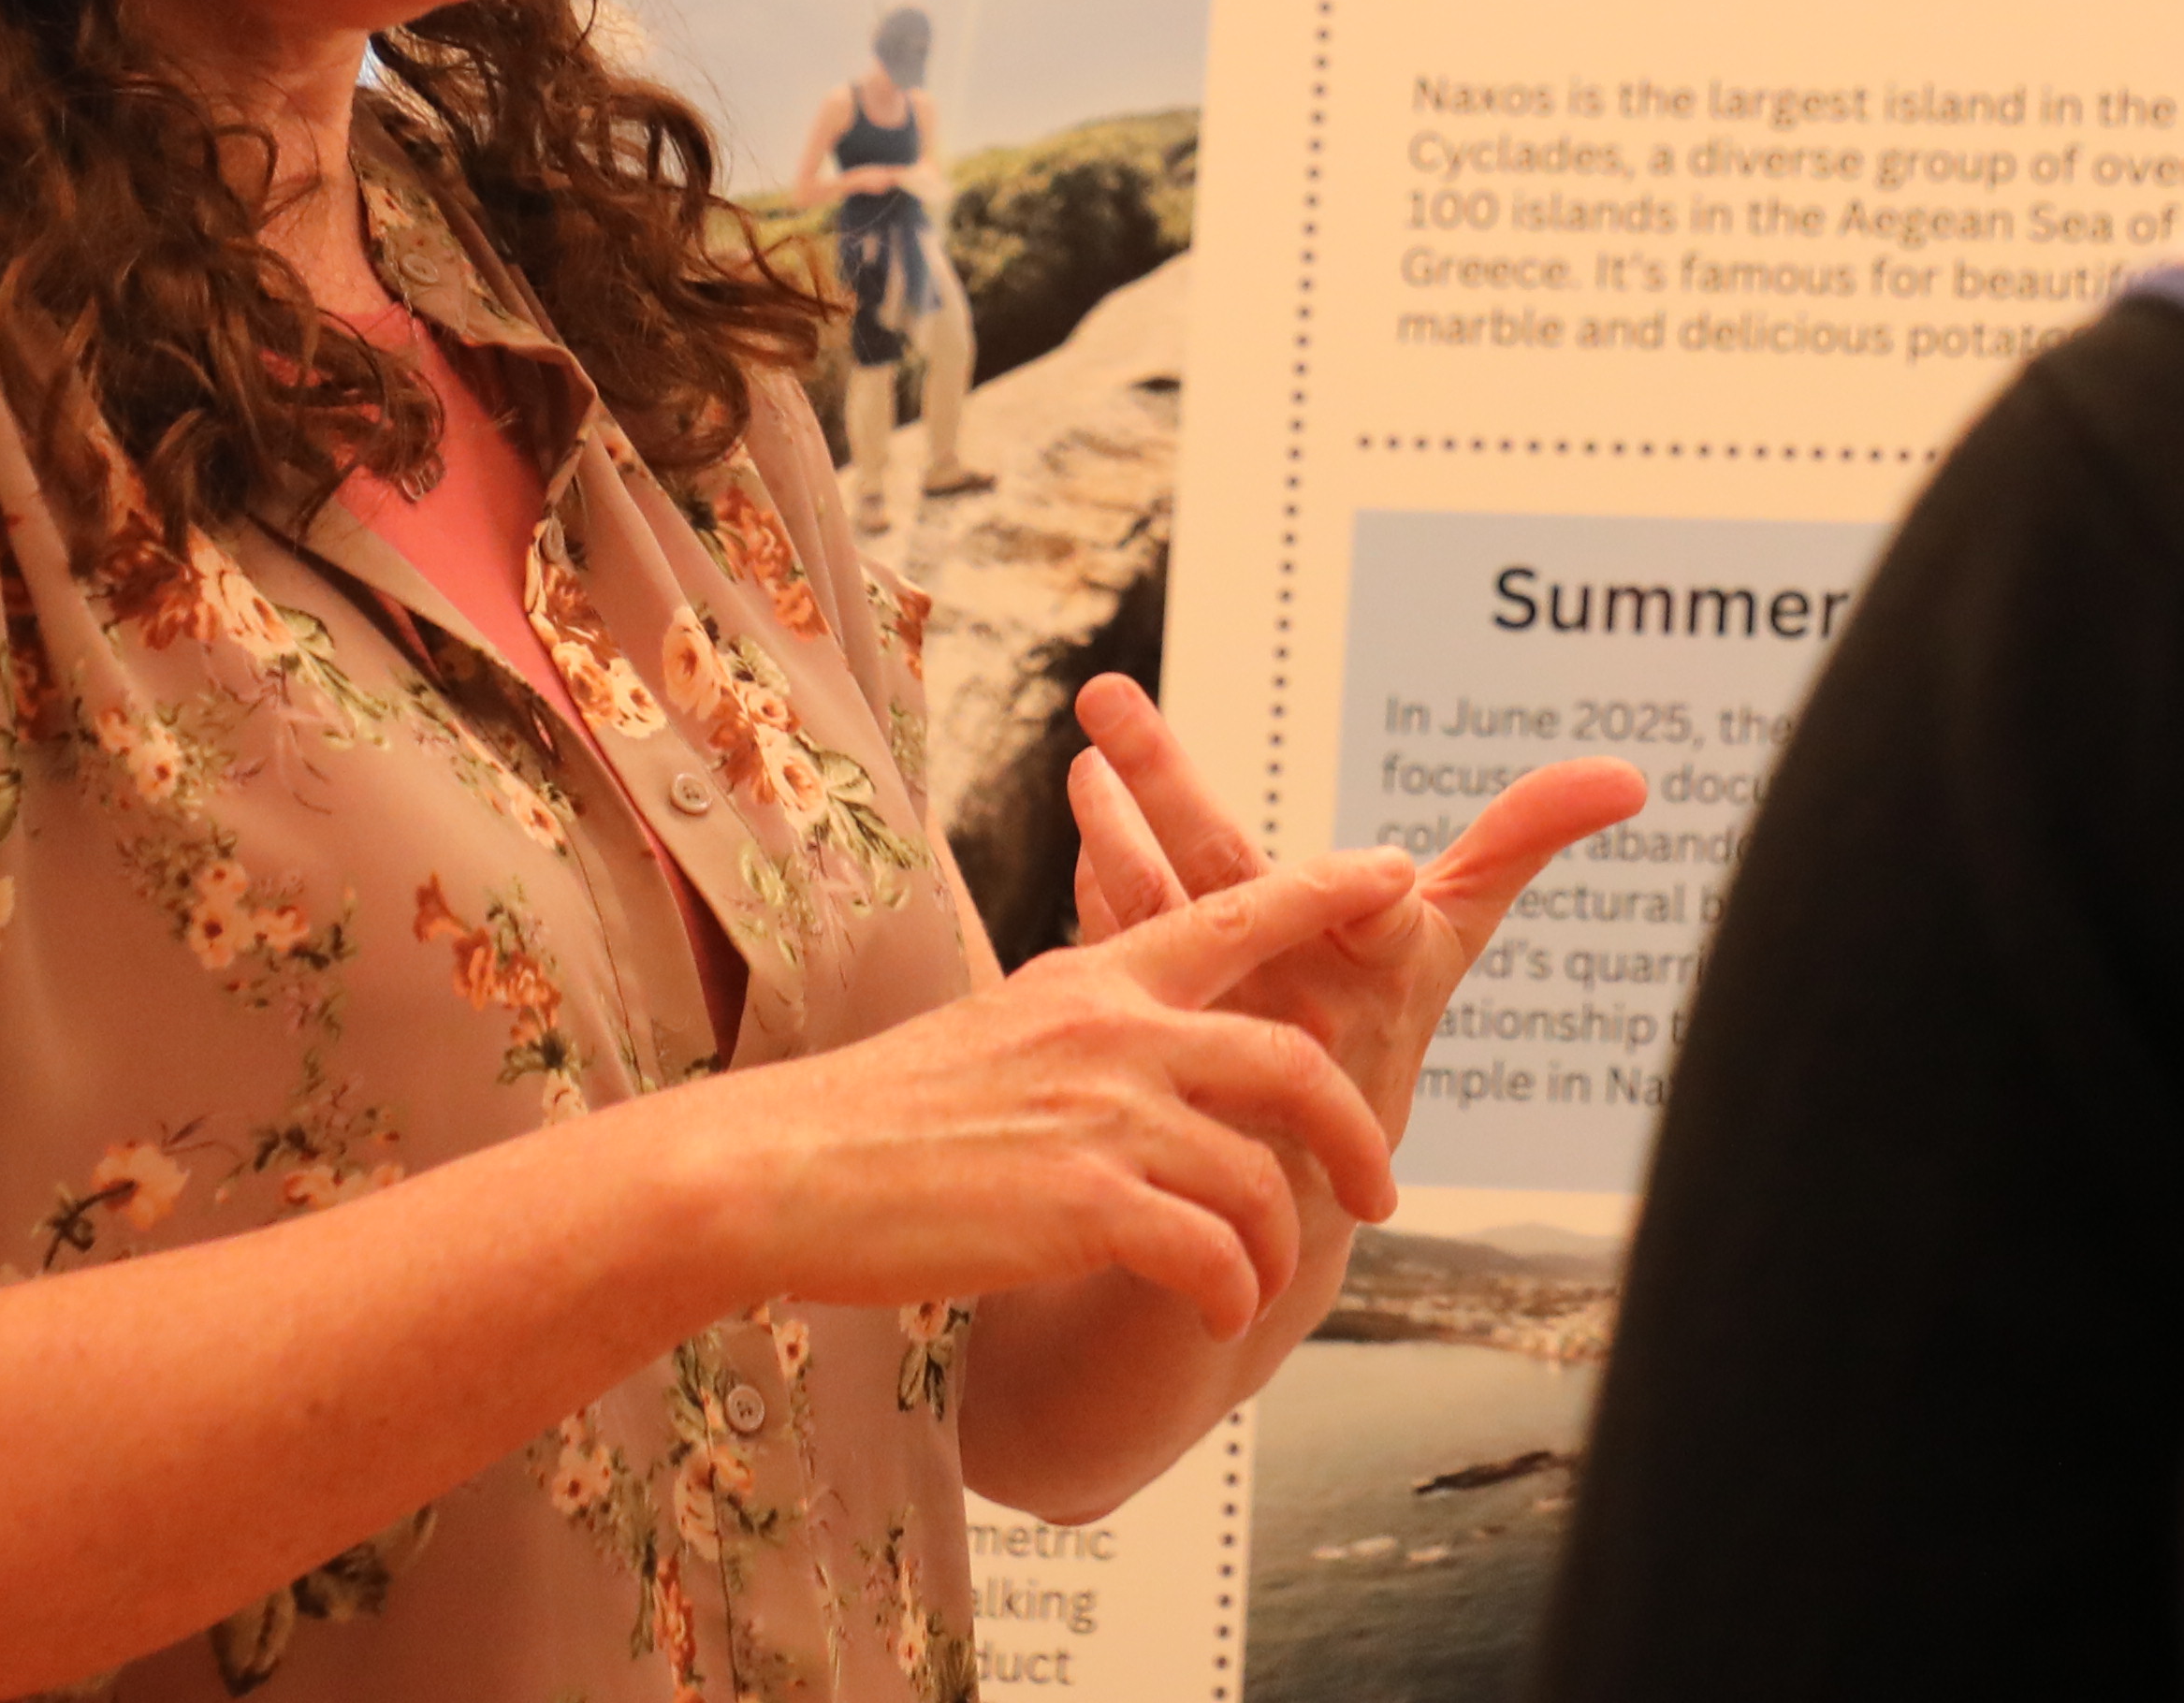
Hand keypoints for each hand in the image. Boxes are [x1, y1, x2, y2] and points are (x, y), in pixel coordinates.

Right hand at [676, 850, 1421, 1339]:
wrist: (785, 1168)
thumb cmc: (878, 1115)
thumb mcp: (996, 1029)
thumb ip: (1084, 1029)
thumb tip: (1142, 1041)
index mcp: (1093, 980)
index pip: (1237, 915)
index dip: (1327, 892)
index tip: (1398, 872)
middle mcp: (1115, 1032)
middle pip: (1293, 1061)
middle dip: (1359, 1131)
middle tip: (1384, 1187)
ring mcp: (1104, 1116)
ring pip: (1261, 1178)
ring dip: (1282, 1245)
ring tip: (1264, 1284)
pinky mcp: (1085, 1204)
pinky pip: (1213, 1255)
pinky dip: (1230, 1293)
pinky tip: (1212, 1311)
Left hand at [1060, 677, 1648, 1136]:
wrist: (1293, 1196)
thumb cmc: (1378, 1032)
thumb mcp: (1452, 933)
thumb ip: (1523, 837)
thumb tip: (1627, 776)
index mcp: (1379, 973)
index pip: (1375, 913)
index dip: (1366, 892)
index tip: (1387, 868)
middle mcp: (1295, 999)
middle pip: (1228, 881)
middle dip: (1170, 786)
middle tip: (1109, 694)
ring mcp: (1212, 1020)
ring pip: (1150, 905)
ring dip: (1113, 822)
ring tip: (1084, 750)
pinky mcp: (1152, 1037)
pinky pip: (1121, 944)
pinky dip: (1099, 878)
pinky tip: (1090, 808)